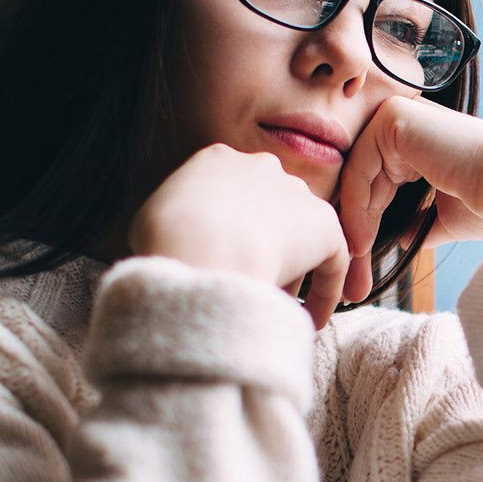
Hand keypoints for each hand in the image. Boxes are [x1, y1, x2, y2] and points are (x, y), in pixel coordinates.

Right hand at [128, 143, 358, 327]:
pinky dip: (324, 292)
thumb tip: (178, 247)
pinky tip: (309, 320)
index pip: (233, 197)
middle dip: (264, 250)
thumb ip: (173, 224)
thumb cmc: (165, 241)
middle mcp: (262, 167)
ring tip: (277, 309)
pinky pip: (332, 261)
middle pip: (270, 214)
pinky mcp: (324, 226)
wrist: (199, 250)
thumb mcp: (150, 221)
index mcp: (218, 160)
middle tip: (251, 287)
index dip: (231, 234)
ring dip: (292, 274)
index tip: (225, 264)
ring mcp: (296, 194)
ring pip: (301, 237)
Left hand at [334, 98, 482, 299]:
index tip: (362, 270)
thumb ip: (417, 222)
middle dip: (356, 230)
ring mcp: (400, 115)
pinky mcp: (394, 117)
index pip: (379, 185)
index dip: (367, 227)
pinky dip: (355, 206)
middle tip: (352, 279)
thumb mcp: (443, 217)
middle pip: (364, 180)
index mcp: (422, 142)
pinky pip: (359, 166)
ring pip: (356, 175)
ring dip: (352, 223)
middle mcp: (409, 124)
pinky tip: (362, 242)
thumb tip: (398, 238)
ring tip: (357, 264)